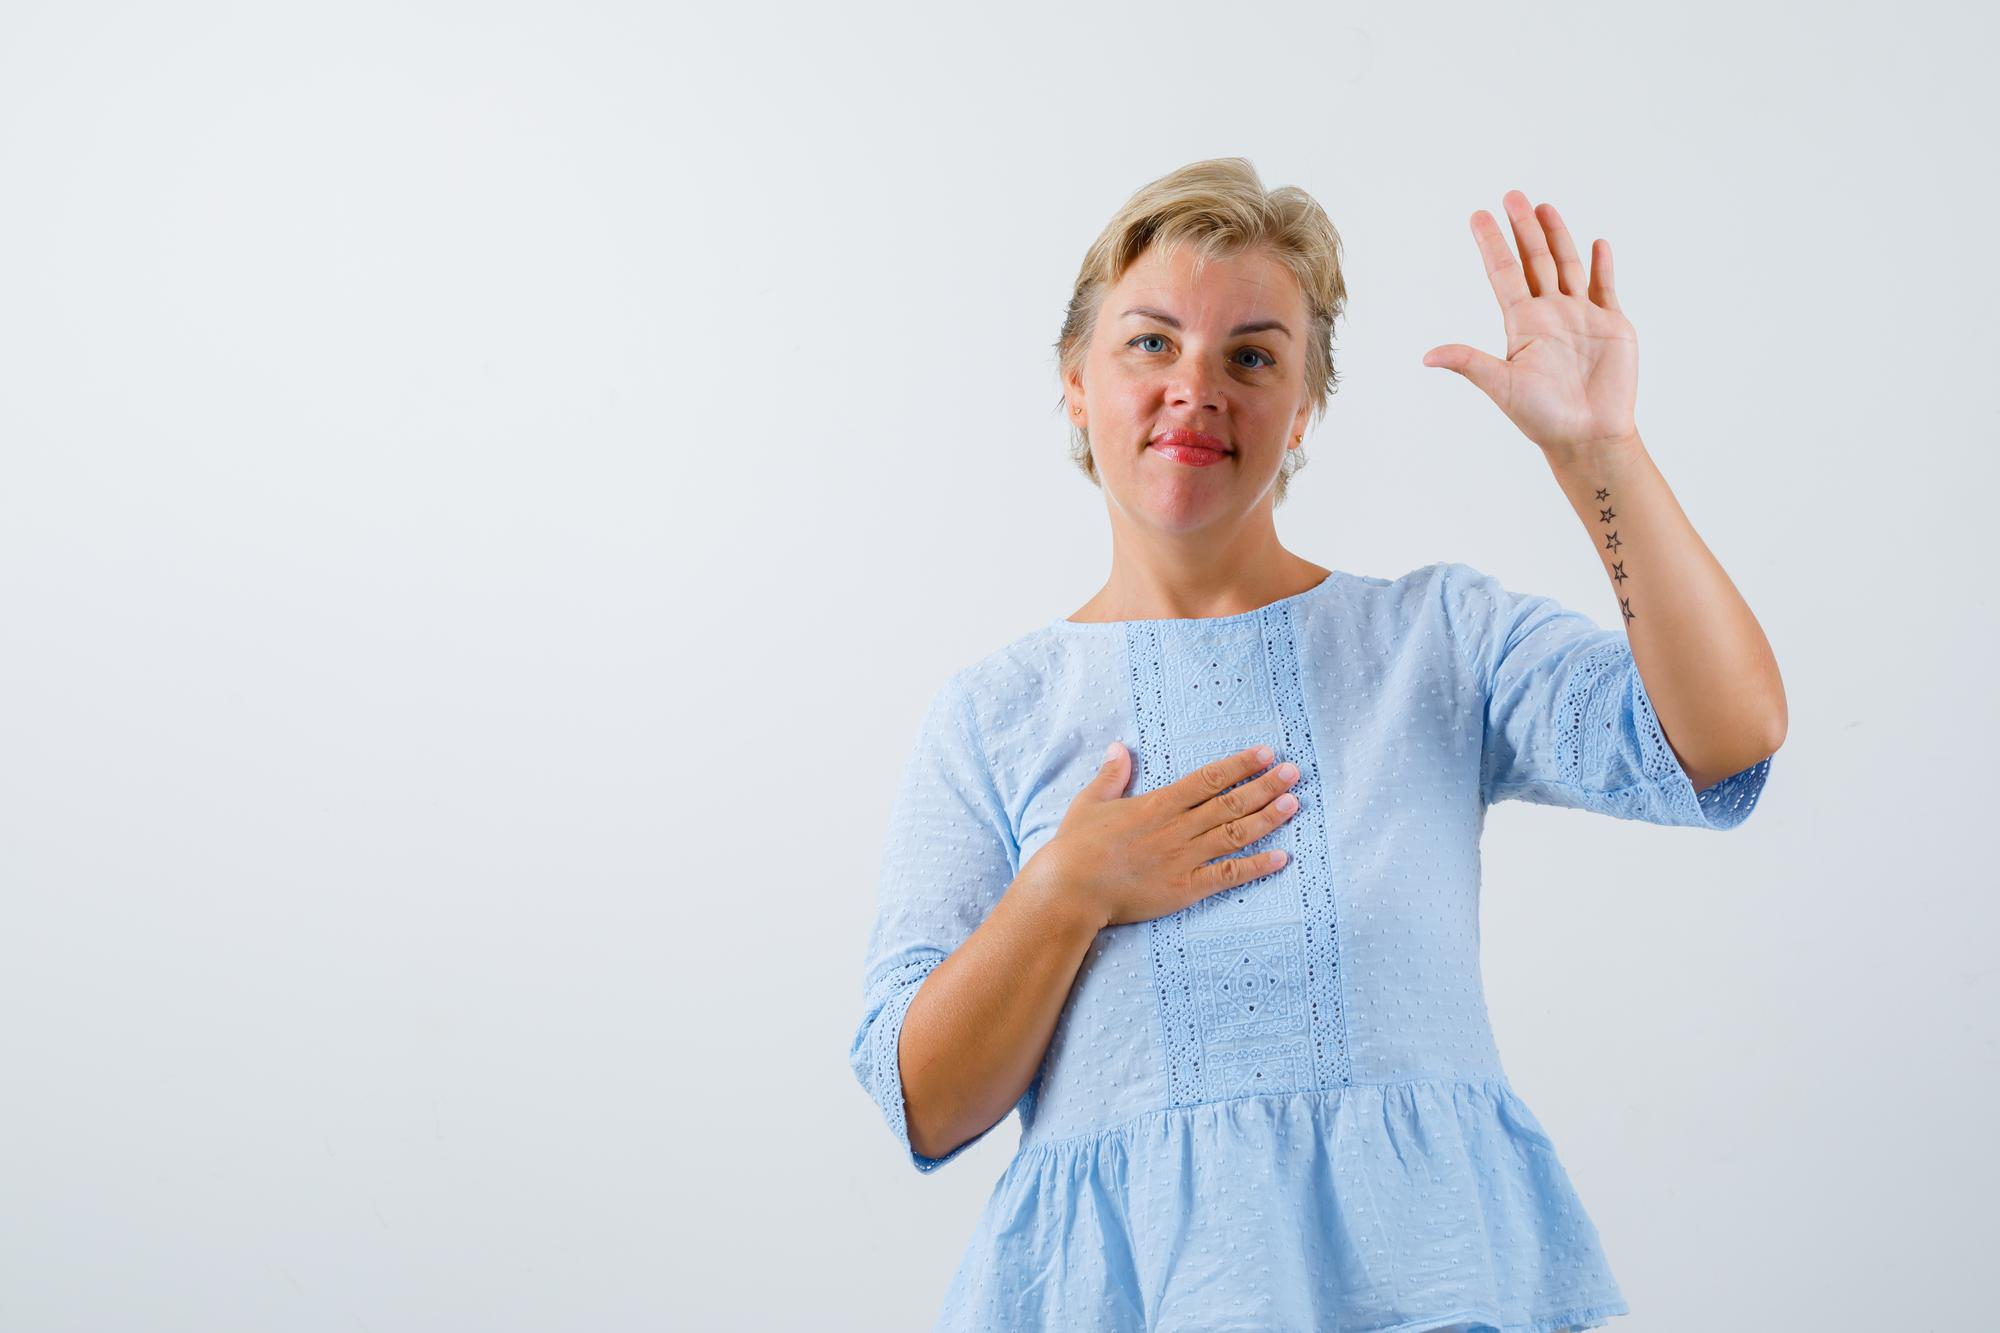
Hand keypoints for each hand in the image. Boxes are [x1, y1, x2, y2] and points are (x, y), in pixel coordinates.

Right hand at [1022, 742, 1301, 931]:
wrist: (1070, 890)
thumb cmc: (1076, 847)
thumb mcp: (1090, 802)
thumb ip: (1111, 775)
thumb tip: (1118, 747)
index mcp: (1158, 804)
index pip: (1209, 779)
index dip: (1239, 765)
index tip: (1265, 753)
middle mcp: (1177, 828)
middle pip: (1231, 803)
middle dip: (1265, 785)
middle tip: (1294, 772)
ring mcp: (1184, 859)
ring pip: (1235, 835)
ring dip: (1268, 818)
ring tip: (1294, 803)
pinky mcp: (1185, 889)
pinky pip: (1228, 876)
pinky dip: (1256, 867)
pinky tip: (1282, 858)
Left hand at [1422, 189, 1640, 465]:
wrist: (1589, 436)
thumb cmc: (1543, 417)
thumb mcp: (1502, 386)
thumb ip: (1470, 363)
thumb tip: (1427, 357)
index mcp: (1522, 324)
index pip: (1504, 273)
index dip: (1492, 244)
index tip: (1478, 215)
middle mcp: (1550, 314)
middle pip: (1535, 261)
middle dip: (1523, 228)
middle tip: (1511, 194)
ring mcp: (1581, 318)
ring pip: (1568, 266)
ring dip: (1557, 237)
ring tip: (1545, 207)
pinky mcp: (1612, 326)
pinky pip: (1606, 288)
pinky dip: (1602, 265)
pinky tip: (1596, 243)